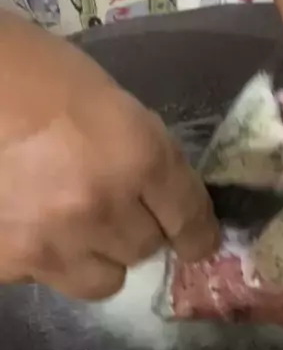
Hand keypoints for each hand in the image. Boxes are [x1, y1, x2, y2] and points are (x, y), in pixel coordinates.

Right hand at [0, 12, 218, 299]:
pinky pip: (51, 278)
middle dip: (136, 230)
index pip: (189, 218)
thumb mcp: (103, 97)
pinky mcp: (12, 262)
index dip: (198, 234)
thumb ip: (140, 151)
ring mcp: (55, 242)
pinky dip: (47, 258)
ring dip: (98, 257)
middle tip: (109, 206)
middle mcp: (103, 207)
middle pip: (146, 250)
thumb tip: (163, 196)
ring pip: (105, 279)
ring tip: (72, 227)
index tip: (196, 242)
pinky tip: (28, 224)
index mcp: (136, 154)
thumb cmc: (24, 70)